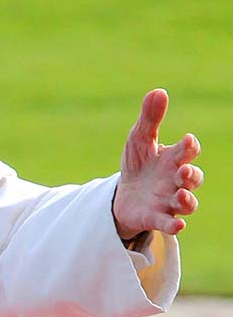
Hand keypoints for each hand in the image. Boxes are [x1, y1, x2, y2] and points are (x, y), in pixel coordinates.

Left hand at [113, 89, 202, 238]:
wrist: (123, 194)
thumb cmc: (139, 163)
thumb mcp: (139, 139)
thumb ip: (150, 119)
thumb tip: (159, 91)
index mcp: (173, 159)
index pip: (188, 152)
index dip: (189, 147)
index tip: (187, 140)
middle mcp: (175, 181)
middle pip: (192, 179)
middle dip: (191, 175)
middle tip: (183, 171)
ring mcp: (167, 201)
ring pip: (186, 203)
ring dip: (187, 200)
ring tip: (182, 194)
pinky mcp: (155, 217)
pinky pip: (168, 223)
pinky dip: (174, 225)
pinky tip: (178, 226)